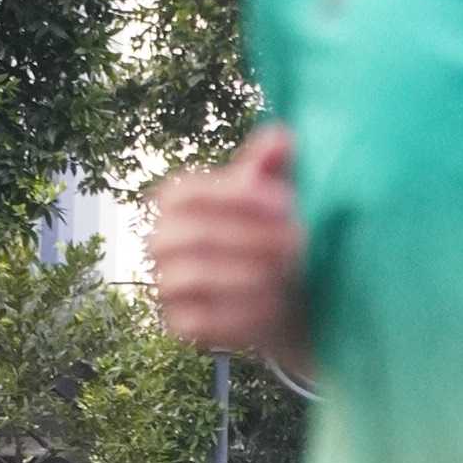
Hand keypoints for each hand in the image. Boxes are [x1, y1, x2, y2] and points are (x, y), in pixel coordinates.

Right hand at [152, 128, 305, 355]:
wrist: (291, 301)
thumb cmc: (277, 236)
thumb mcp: (280, 198)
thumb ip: (275, 166)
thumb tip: (281, 137)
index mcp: (178, 203)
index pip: (186, 192)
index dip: (235, 195)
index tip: (285, 202)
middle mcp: (163, 242)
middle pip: (192, 235)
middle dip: (250, 238)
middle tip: (300, 242)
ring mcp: (167, 285)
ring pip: (193, 277)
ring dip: (248, 274)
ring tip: (289, 272)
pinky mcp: (181, 325)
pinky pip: (200, 322)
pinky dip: (240, 314)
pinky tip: (275, 305)